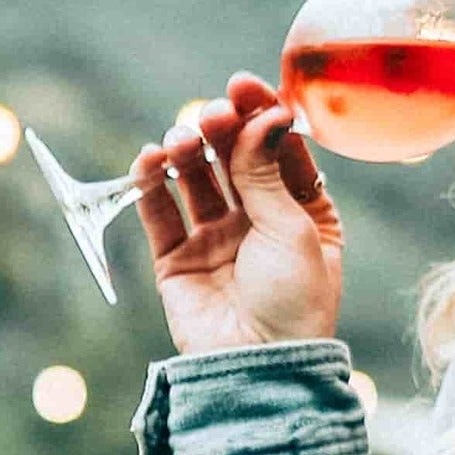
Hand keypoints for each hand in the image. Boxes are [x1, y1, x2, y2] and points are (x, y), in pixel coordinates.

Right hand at [133, 70, 346, 355]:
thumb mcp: (292, 230)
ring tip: (181, 141)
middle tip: (213, 114)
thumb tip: (265, 114)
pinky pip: (159, 212)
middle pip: (234, 158)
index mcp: (304, 213)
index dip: (261, 114)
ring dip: (187, 152)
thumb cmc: (294, 303)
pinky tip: (150, 159)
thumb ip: (267, 172)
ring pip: (195, 178)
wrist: (259, 369)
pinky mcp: (177, 260)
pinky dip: (151, 183)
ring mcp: (216, 239)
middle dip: (221, 129)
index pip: (279, 149)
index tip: (244, 85)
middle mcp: (259, 221)